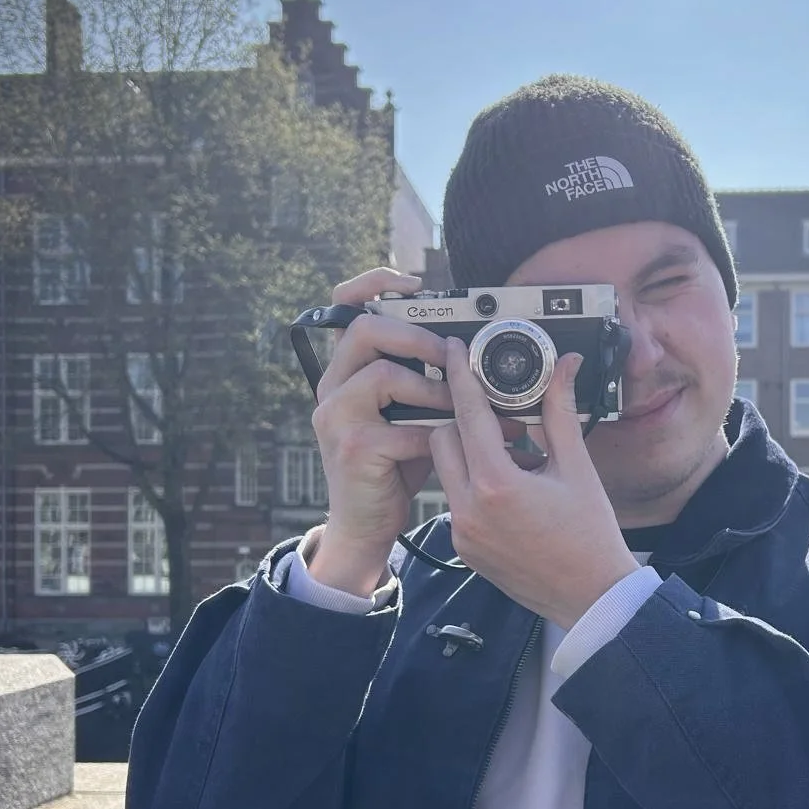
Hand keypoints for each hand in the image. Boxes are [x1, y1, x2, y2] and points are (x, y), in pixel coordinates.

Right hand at [307, 268, 451, 594]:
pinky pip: (404, 428)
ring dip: (432, 388)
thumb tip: (475, 354)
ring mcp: (337, 417)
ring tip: (461, 406)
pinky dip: (438, 435)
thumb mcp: (407, 415)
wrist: (365, 526)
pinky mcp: (353, 448)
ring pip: (384, 375)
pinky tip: (456, 445)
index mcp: (345, 371)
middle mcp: (332, 387)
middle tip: (450, 354)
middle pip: (364, 331)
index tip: (411, 282)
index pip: (345, 307)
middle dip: (416, 337)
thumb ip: (426, 383)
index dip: (374, 284)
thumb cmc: (393, 467)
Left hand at [430, 339, 638, 629]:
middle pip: (443, 438)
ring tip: (513, 456)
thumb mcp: (576, 467)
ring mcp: (462, 532)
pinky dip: (474, 484)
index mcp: (497, 485)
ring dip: (469, 453)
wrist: (591, 595)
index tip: (454, 351)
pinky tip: (509, 489)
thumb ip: (559, 412)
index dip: (460, 376)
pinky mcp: (464, 547)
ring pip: (447, 470)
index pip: (468, 414)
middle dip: (465, 421)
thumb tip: (564, 368)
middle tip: (499, 415)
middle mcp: (469, 510)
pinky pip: (455, 500)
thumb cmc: (590, 535)